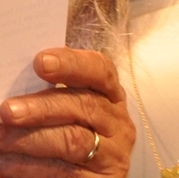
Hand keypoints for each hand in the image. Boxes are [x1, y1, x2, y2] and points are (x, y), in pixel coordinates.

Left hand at [0, 47, 135, 176]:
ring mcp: (112, 154)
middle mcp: (117, 122)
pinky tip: (7, 163)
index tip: (40, 61)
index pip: (100, 70)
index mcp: (111, 95)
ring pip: (73, 140)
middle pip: (85, 105)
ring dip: (32, 138)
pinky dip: (31, 167)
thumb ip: (54, 95)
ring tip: (0, 137)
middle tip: (8, 109)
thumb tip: (17, 85)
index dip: (72, 63)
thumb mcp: (70, 110)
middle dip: (43, 106)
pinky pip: (63, 172)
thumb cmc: (71, 133)